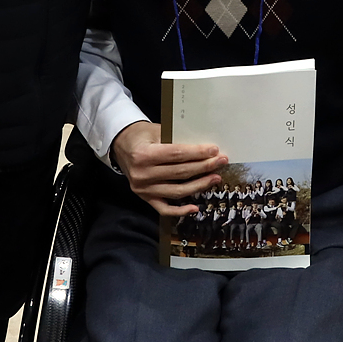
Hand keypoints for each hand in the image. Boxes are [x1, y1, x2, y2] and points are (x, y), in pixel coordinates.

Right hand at [111, 121, 225, 216]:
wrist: (121, 145)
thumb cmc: (141, 135)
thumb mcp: (156, 130)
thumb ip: (175, 140)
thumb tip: (203, 148)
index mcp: (144, 155)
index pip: (177, 155)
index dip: (197, 153)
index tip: (214, 150)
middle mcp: (142, 174)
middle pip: (180, 173)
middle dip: (204, 167)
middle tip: (221, 162)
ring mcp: (143, 189)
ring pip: (177, 191)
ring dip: (199, 186)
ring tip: (215, 178)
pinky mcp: (145, 198)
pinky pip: (165, 209)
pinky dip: (180, 211)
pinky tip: (195, 207)